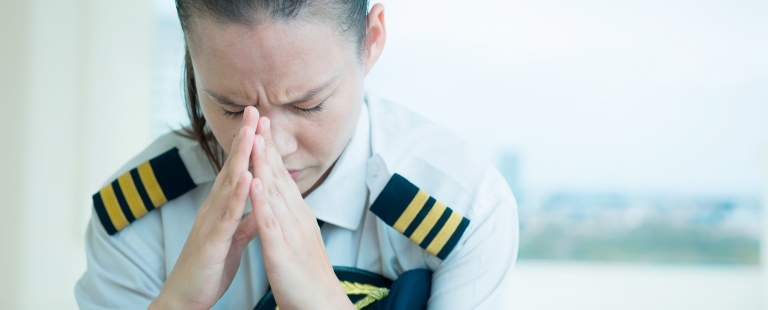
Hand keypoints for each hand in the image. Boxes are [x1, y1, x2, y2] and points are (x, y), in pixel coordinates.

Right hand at [149, 107, 261, 309]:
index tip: (259, 120)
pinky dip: (239, 195)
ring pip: (228, 184)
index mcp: (221, 208)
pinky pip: (227, 215)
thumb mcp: (232, 240)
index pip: (237, 169)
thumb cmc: (208, 268)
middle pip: (231, 167)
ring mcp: (211, 222)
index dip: (248, 145)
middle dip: (243, 138)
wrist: (185, 298)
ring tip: (251, 131)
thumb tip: (259, 205)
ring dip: (240, 156)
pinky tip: (249, 177)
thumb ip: (245, 220)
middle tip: (253, 108)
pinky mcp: (212, 240)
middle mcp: (213, 208)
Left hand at [249, 117, 353, 309]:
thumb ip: (287, 219)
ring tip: (256, 138)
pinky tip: (255, 182)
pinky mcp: (282, 250)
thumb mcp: (295, 240)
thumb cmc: (305, 277)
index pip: (283, 177)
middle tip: (260, 117)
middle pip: (281, 176)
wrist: (320, 305)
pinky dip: (262, 201)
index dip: (272, 151)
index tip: (263, 127)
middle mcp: (297, 217)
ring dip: (265, 164)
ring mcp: (290, 232)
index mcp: (297, 215)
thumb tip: (280, 202)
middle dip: (269, 147)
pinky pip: (270, 222)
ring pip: (276, 192)